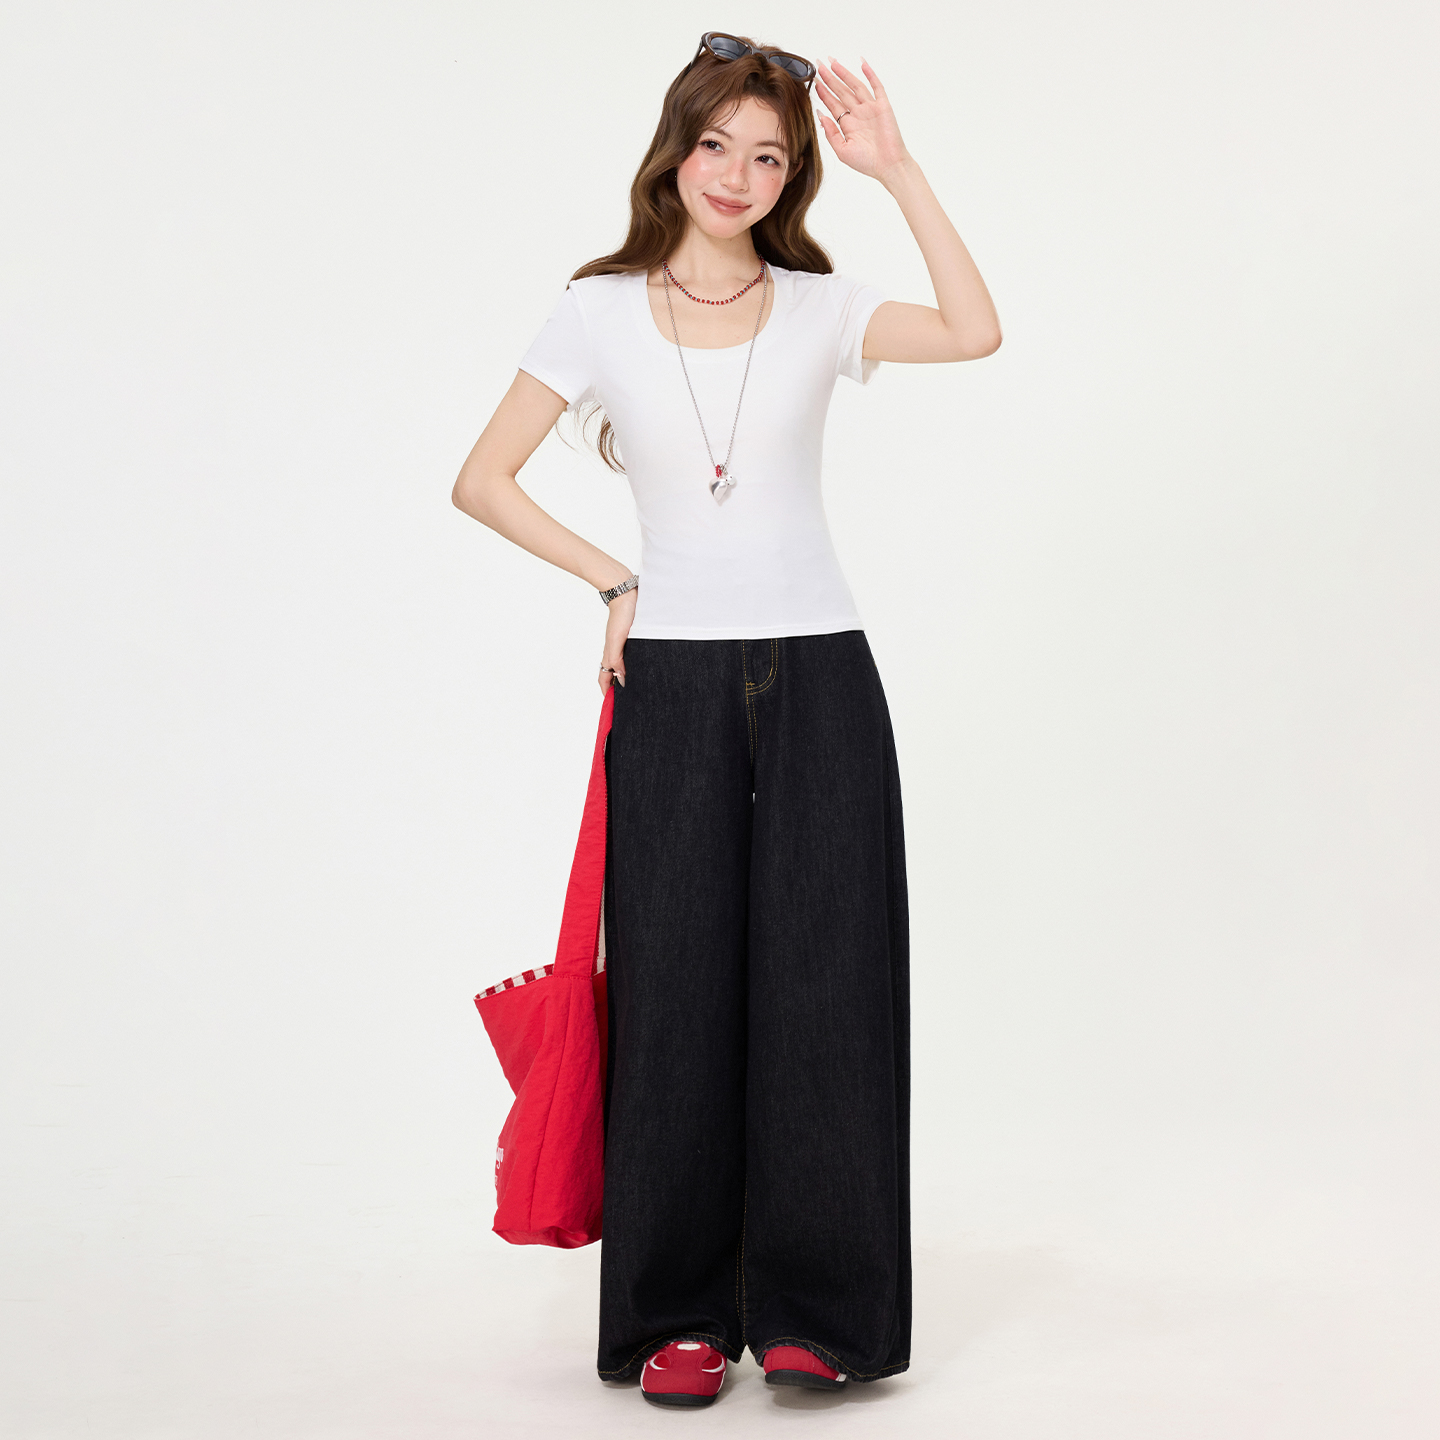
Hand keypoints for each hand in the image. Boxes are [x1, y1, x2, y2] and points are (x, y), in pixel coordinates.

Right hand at [598, 587, 635, 693]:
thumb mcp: (618, 641)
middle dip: (618, 689)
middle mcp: (616, 653)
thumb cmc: (622, 617)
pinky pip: (632, 657)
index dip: (607, 693)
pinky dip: (634, 667)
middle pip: (613, 676)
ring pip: (623, 667)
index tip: (613, 706)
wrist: (627, 595)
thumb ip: (617, 660)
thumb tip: (622, 679)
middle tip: (628, 702)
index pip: (604, 679)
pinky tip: (644, 669)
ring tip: (638, 689)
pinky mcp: (632, 639)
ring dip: (627, 679)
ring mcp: (623, 646)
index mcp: (610, 655)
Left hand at [814, 56, 909, 182]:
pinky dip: (870, 74)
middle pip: (841, 91)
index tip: (814, 81)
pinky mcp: (883, 106)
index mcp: (848, 125)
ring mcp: (870, 109)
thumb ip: (830, 133)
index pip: (833, 104)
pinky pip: (876, 86)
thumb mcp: (842, 151)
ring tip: (833, 62)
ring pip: (855, 86)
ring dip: (844, 73)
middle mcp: (858, 114)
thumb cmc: (867, 163)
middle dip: (830, 78)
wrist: (888, 166)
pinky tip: (862, 63)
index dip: (823, 92)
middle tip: (819, 64)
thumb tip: (820, 114)